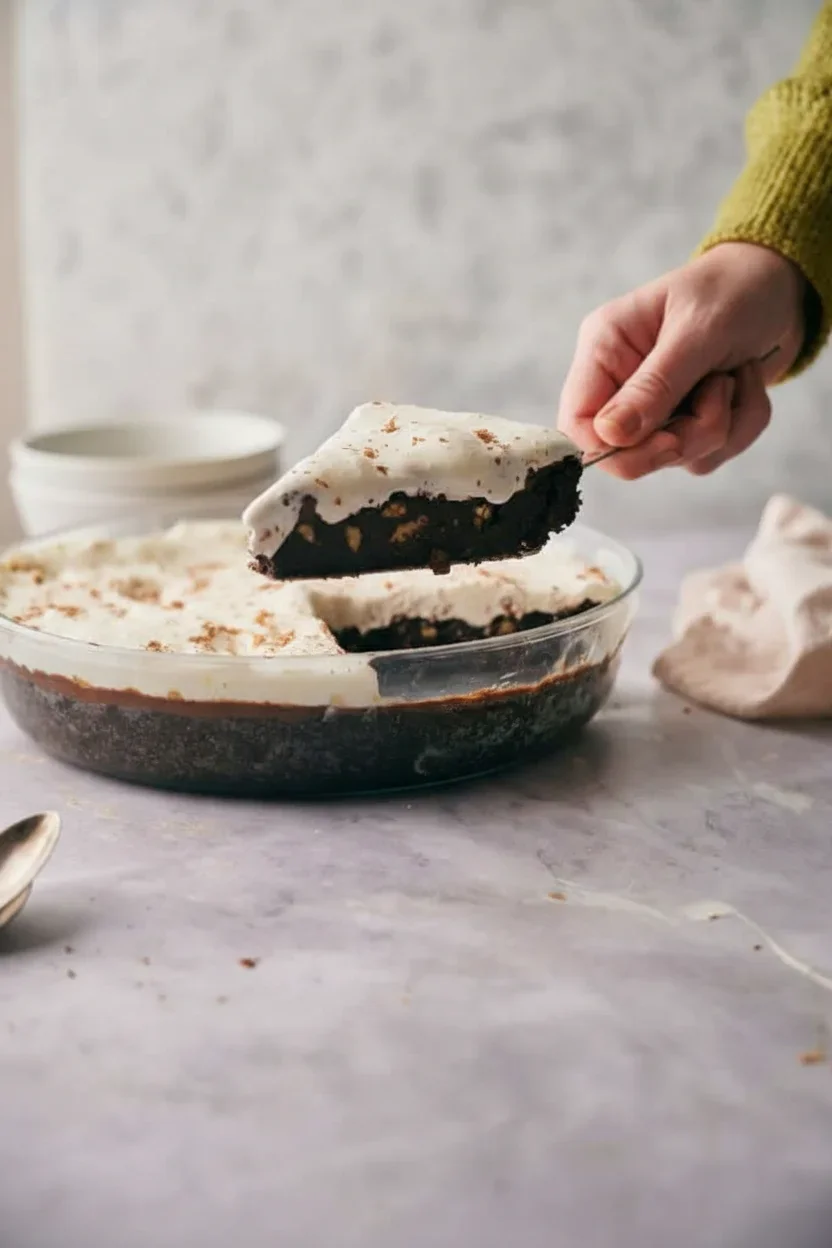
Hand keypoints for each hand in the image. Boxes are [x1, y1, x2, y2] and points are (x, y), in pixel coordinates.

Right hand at [557, 242, 807, 477]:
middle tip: (720, 393)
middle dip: (686, 435)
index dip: (614, 449)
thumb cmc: (734, 290)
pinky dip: (741, 425)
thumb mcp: (697, 331)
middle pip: (628, 454)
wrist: (781, 286)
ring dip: (722, 426)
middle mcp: (620, 383)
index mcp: (604, 349)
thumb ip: (654, 386)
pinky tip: (745, 384)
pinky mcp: (686, 423)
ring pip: (675, 458)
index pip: (577, 424)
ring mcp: (654, 408)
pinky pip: (707, 455)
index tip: (667, 442)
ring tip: (736, 375)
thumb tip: (610, 435)